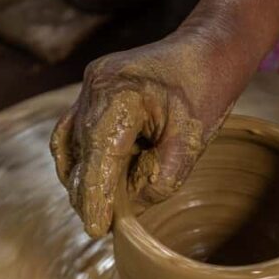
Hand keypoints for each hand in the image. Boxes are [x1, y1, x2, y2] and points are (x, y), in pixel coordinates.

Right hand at [50, 32, 234, 237]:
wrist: (206, 48)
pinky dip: (83, 157)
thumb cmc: (205, 90)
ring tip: (100, 204)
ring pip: (71, 144)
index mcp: (121, 95)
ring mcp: (89, 85)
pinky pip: (75, 130)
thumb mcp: (191, 142)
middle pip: (81, 153)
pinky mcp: (91, 89)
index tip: (96, 229)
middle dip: (87, 192)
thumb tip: (130, 209)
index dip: (95, 197)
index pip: (99, 157)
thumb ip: (161, 179)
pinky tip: (96, 177)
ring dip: (82, 176)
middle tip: (101, 224)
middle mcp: (96, 86)